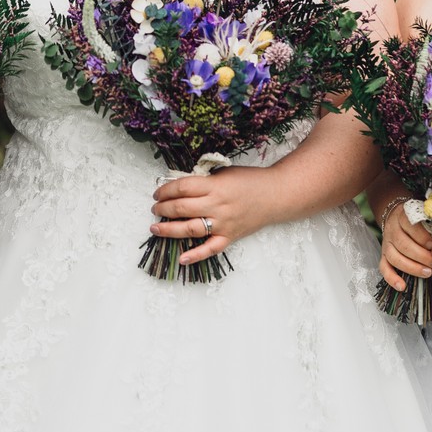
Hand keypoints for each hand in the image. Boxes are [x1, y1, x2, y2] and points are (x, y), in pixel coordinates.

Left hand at [148, 166, 274, 265]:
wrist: (276, 195)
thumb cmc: (250, 180)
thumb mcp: (224, 173)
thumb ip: (203, 181)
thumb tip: (179, 187)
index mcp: (215, 186)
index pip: (182, 188)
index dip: (165, 190)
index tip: (158, 193)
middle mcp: (217, 206)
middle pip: (182, 208)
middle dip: (163, 209)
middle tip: (155, 209)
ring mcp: (223, 224)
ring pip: (190, 229)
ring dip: (169, 230)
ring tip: (155, 228)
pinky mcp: (230, 237)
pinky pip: (210, 249)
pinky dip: (195, 255)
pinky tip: (181, 258)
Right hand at [377, 200, 431, 291]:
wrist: (396, 217)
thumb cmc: (416, 219)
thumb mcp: (426, 216)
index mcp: (403, 217)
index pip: (410, 226)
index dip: (423, 237)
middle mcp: (392, 230)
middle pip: (404, 245)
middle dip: (422, 256)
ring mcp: (387, 244)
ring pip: (395, 258)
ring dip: (412, 267)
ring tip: (428, 272)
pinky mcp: (384, 255)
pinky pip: (384, 268)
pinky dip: (392, 278)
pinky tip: (402, 286)